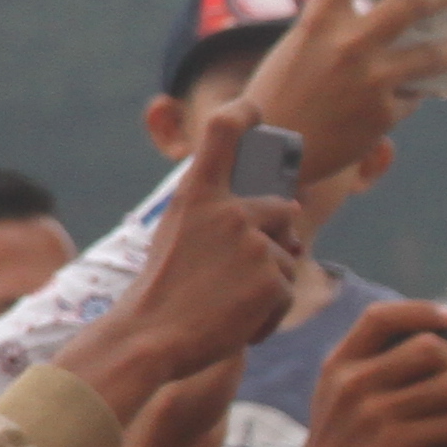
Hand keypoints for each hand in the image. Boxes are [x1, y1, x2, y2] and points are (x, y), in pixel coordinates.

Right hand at [53, 121, 304, 413]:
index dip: (243, 113)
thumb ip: (225, 215)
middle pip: (284, 210)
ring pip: (288, 257)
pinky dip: (269, 313)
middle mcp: (229, 210)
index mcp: (198, 194)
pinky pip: (288, 292)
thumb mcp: (180, 234)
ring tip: (227, 302)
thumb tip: (296, 209)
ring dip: (268, 284)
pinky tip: (237, 323)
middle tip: (232, 275)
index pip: (222, 132)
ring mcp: (254, 244)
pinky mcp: (272, 279)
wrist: (150, 337)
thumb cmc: (164, 289)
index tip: (254, 108)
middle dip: (274, 240)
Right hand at [244, 0, 446, 190]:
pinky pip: (411, 97)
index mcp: (319, 22)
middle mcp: (348, 45)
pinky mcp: (384, 113)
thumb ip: (340, 33)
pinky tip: (410, 100)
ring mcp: (371, 80)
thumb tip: (389, 26)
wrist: (266, 158)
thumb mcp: (301, 53)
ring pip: (431, 57)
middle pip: (410, 5)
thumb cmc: (280, 99)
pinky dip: (411, 96)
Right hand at [258, 297, 446, 446]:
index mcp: (339, 363)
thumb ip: (370, 364)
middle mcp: (354, 380)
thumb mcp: (337, 393)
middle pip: (430, 348)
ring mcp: (373, 412)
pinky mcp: (393, 444)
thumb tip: (430, 338)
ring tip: (445, 423)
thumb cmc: (337, 445)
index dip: (423, 310)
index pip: (382, 316)